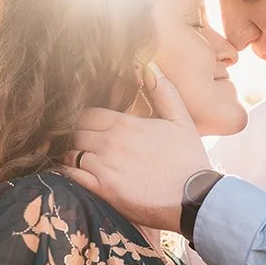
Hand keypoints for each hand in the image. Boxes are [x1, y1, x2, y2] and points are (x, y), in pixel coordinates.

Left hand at [67, 67, 209, 229]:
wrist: (195, 198)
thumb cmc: (189, 160)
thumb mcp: (181, 120)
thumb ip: (163, 91)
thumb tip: (149, 65)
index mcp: (125, 124)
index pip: (88, 114)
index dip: (86, 121)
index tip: (90, 129)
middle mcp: (110, 142)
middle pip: (76, 132)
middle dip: (78, 138)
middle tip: (83, 146)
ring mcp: (105, 167)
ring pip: (71, 155)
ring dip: (73, 157)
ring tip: (81, 162)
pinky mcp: (104, 190)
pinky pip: (72, 177)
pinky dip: (70, 175)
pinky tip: (78, 177)